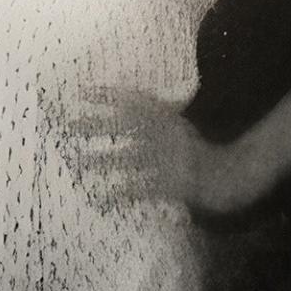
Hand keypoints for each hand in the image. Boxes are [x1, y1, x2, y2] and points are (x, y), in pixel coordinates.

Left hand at [67, 87, 266, 215]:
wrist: (224, 174)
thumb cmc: (194, 148)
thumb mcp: (175, 121)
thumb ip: (153, 111)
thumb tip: (123, 101)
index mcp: (164, 116)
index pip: (132, 100)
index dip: (107, 94)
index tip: (82, 91)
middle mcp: (162, 134)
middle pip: (122, 127)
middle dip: (93, 125)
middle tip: (65, 125)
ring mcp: (164, 159)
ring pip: (124, 159)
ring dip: (98, 161)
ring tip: (73, 162)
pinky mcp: (166, 184)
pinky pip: (136, 189)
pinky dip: (116, 195)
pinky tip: (98, 199)